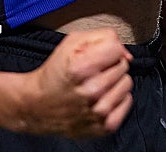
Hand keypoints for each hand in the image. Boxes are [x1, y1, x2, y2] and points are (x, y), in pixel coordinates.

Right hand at [17, 28, 132, 136]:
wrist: (38, 106)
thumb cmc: (55, 73)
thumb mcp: (71, 43)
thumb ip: (102, 38)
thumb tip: (126, 54)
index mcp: (81, 68)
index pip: (116, 48)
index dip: (108, 48)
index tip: (98, 55)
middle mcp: (92, 91)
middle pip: (123, 66)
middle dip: (110, 65)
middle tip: (93, 71)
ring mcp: (99, 112)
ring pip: (127, 84)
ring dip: (115, 82)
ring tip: (97, 84)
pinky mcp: (105, 127)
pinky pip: (127, 102)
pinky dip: (117, 98)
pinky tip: (102, 98)